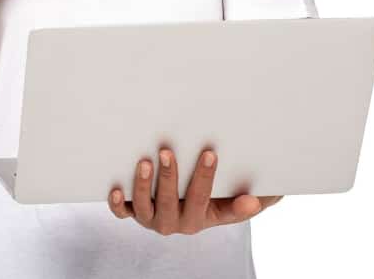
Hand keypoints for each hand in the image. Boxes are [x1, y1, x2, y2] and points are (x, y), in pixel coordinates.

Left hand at [107, 148, 283, 235]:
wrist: (189, 214)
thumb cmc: (213, 202)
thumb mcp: (231, 206)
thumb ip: (247, 204)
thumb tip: (258, 200)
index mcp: (198, 219)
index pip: (202, 197)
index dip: (205, 176)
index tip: (209, 153)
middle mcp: (173, 222)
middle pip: (169, 201)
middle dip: (168, 177)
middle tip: (167, 151)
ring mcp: (151, 219)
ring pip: (144, 207)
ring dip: (142, 185)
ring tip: (144, 162)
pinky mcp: (134, 214)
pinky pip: (123, 213)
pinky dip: (117, 204)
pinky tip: (115, 188)